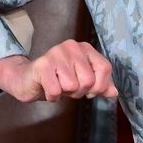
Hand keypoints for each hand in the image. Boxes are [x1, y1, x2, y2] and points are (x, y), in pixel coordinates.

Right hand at [0, 40, 117, 102]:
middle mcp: (71, 46)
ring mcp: (56, 54)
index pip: (105, 68)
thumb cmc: (58, 79)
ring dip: (65, 93)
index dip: (100, 86)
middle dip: (79, 91)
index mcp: (85, 48)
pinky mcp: (42, 65)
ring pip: (72, 86)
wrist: (28, 79)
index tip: (90, 91)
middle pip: (89, 80)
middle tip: (68, 87)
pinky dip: (52, 96)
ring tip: (57, 86)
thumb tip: (114, 92)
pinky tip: (47, 89)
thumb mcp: (82, 82)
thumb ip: (100, 86)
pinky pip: (56, 91)